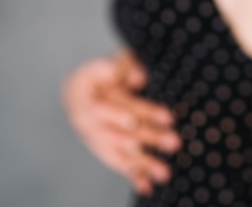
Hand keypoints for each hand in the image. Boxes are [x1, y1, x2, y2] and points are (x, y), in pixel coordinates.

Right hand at [62, 50, 180, 195]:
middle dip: (151, 138)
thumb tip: (141, 77)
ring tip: (166, 172)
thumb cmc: (100, 72)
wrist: (76, 90)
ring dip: (144, 163)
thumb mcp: (109, 63)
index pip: (120, 106)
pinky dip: (133, 177)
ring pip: (122, 153)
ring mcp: (96, 140)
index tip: (168, 117)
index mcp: (90, 98)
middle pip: (123, 132)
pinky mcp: (103, 150)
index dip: (144, 111)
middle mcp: (90, 123)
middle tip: (176, 142)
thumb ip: (124, 67)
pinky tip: (148, 188)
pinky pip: (118, 165)